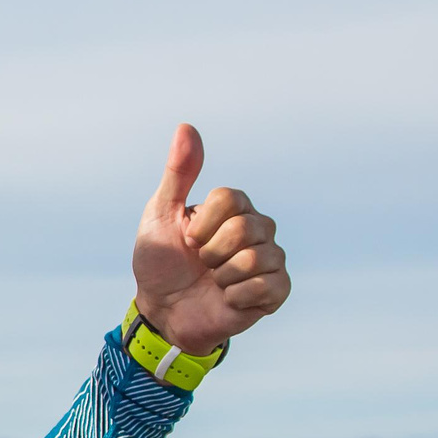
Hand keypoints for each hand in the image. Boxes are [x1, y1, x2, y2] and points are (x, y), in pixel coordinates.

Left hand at [130, 123, 290, 351]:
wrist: (163, 311)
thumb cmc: (161, 261)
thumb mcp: (160, 214)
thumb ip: (178, 173)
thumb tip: (186, 126)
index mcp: (235, 207)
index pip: (229, 199)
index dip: (200, 224)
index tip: (188, 239)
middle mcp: (259, 228)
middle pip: (244, 229)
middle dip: (210, 252)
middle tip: (201, 263)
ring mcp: (271, 259)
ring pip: (255, 259)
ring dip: (222, 277)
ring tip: (214, 282)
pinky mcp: (277, 291)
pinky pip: (269, 286)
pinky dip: (238, 297)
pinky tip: (228, 299)